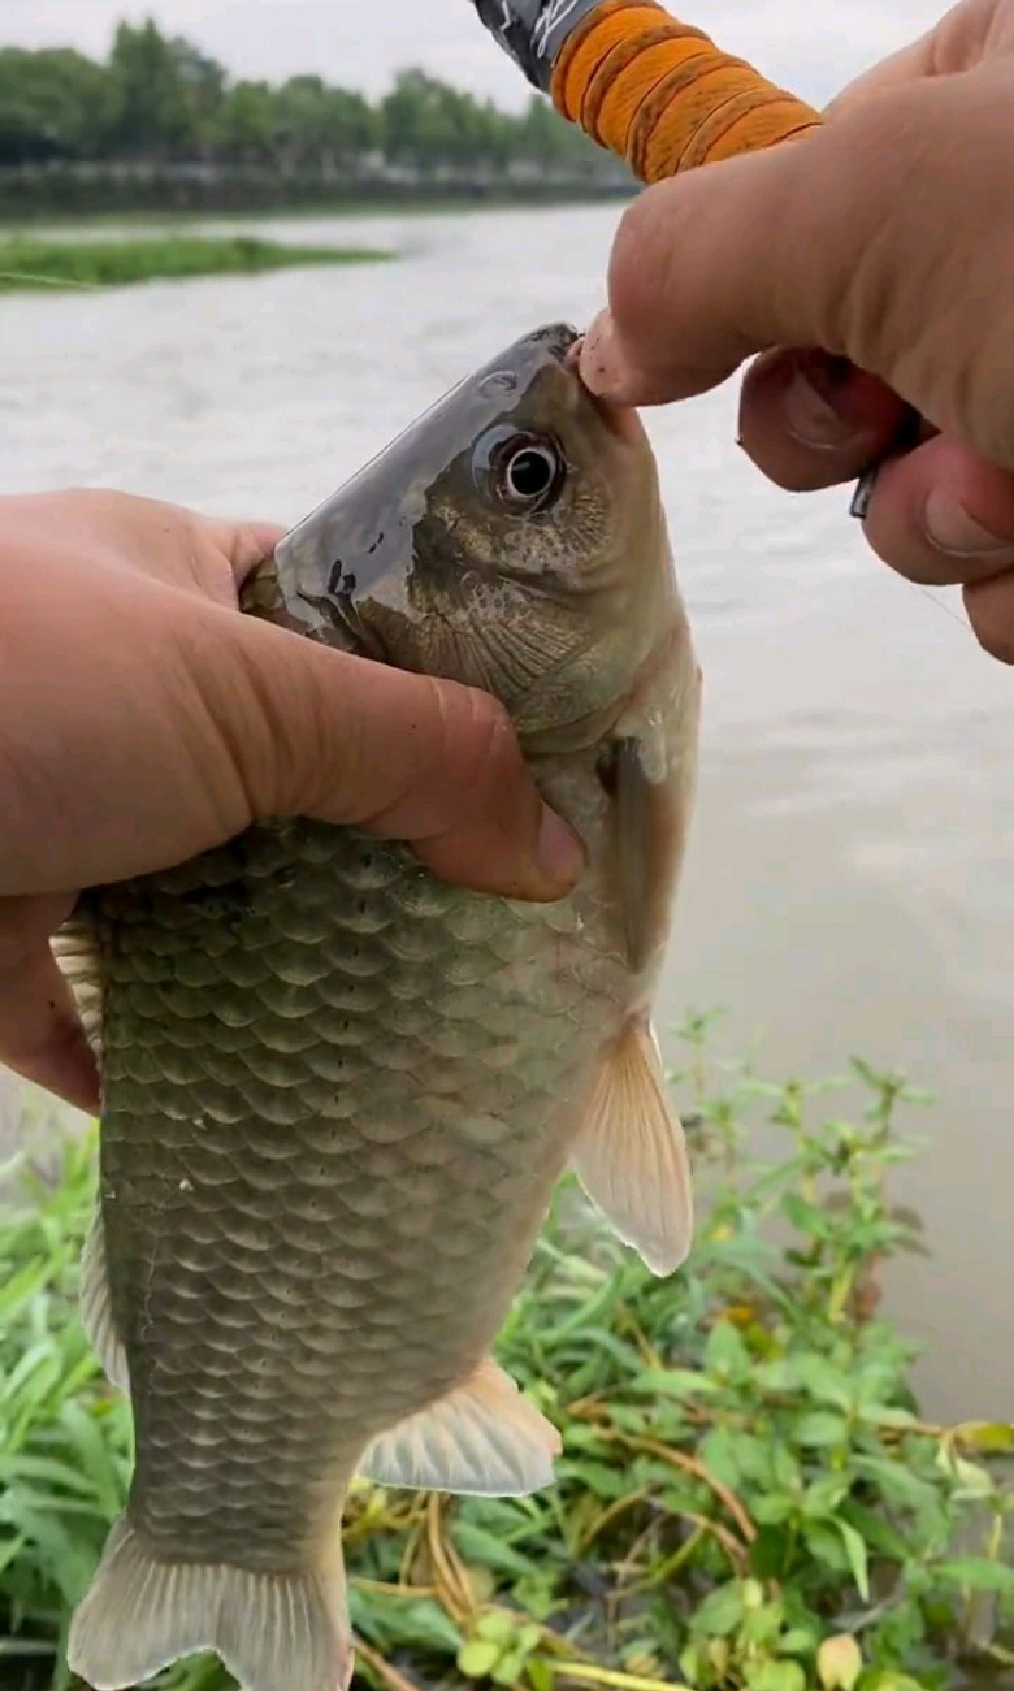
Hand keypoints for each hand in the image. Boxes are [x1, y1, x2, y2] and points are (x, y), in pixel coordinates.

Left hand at [0, 491, 582, 1113]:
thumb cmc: (18, 686)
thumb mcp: (241, 692)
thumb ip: (410, 753)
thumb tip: (553, 844)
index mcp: (170, 585)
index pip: (339, 622)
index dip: (440, 689)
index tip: (536, 776)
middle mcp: (114, 697)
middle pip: (284, 775)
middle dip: (379, 845)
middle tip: (504, 920)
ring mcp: (53, 817)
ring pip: (198, 898)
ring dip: (284, 957)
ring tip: (423, 1016)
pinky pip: (92, 1014)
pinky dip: (155, 1061)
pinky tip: (253, 1106)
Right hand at [578, 0, 1013, 662]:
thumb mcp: (880, 207)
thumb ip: (703, 251)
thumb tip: (604, 339)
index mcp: (1006, 96)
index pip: (810, 187)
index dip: (758, 285)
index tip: (719, 349)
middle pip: (850, 360)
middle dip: (858, 433)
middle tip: (913, 412)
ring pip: (925, 487)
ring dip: (941, 519)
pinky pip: (1007, 569)